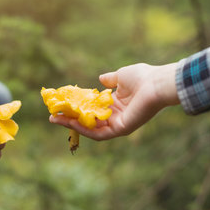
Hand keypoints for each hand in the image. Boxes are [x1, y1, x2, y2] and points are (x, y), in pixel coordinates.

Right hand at [50, 62, 179, 139]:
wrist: (157, 83)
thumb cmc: (143, 77)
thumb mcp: (122, 75)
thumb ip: (111, 79)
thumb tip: (101, 79)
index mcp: (118, 104)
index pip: (94, 109)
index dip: (78, 108)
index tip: (63, 104)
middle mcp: (117, 116)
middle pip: (89, 121)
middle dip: (70, 119)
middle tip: (53, 116)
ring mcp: (118, 124)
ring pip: (91, 129)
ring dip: (72, 125)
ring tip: (55, 119)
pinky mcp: (121, 129)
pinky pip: (99, 133)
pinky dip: (84, 129)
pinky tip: (70, 122)